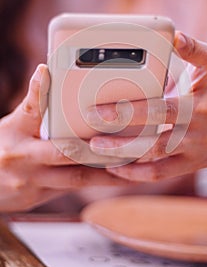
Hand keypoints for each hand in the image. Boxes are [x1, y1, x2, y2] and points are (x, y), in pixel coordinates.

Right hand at [0, 65, 127, 211]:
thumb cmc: (5, 147)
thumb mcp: (13, 126)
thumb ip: (35, 109)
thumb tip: (50, 78)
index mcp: (14, 130)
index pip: (29, 107)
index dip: (38, 89)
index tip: (47, 71)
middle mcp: (22, 154)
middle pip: (63, 149)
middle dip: (97, 146)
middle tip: (125, 137)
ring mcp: (31, 179)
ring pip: (76, 176)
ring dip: (107, 171)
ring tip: (134, 163)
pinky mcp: (39, 195)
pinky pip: (74, 188)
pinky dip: (97, 182)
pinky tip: (120, 178)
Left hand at [88, 32, 206, 181]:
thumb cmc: (205, 98)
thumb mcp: (203, 74)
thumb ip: (188, 55)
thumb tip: (172, 36)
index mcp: (202, 88)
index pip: (200, 63)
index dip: (187, 50)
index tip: (168, 41)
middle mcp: (201, 116)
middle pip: (162, 112)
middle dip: (125, 113)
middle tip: (93, 113)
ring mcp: (195, 143)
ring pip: (156, 147)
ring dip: (123, 148)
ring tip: (94, 144)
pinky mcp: (188, 165)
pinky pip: (158, 172)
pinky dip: (133, 172)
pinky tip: (111, 166)